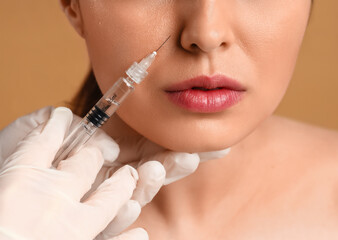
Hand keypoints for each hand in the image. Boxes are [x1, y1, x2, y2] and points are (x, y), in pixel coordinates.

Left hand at [0, 107, 229, 238]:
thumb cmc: (7, 163)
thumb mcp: (31, 133)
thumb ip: (58, 124)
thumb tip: (84, 128)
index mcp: (100, 157)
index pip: (143, 149)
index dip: (169, 144)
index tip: (194, 139)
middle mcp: (105, 181)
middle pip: (148, 174)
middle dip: (172, 165)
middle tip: (193, 156)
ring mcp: (97, 207)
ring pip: (133, 198)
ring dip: (148, 186)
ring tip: (153, 171)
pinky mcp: (87, 228)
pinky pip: (109, 228)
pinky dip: (122, 223)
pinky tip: (130, 210)